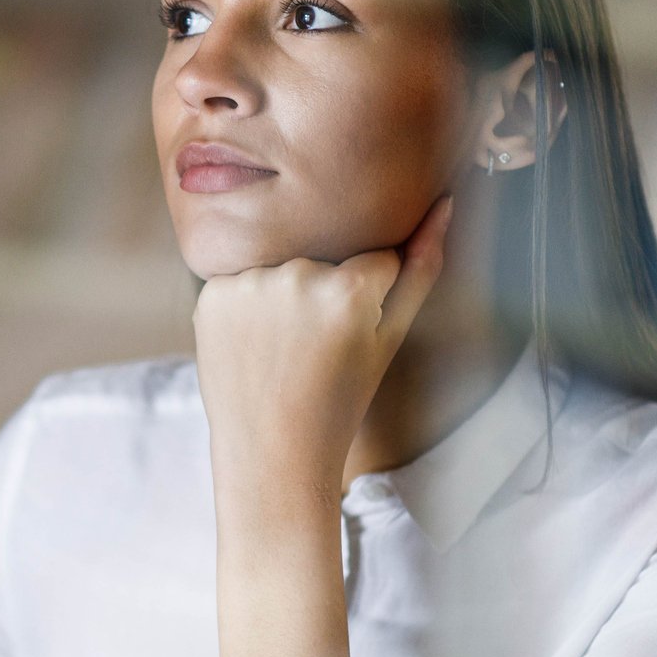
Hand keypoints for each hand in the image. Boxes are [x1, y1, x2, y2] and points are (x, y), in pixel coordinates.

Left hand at [193, 194, 453, 506]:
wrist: (271, 453)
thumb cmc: (339, 402)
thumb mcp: (389, 339)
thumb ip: (422, 270)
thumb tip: (445, 203)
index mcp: (347, 289)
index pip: (377, 259)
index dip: (371, 298)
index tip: (352, 336)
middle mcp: (295, 276)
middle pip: (326, 257)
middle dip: (326, 292)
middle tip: (315, 349)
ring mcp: (247, 284)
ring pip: (283, 265)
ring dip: (287, 294)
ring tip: (284, 349)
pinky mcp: (211, 295)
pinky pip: (243, 279)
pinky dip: (250, 304)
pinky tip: (254, 345)